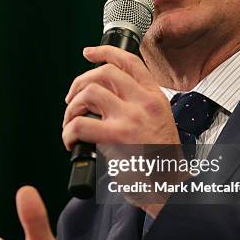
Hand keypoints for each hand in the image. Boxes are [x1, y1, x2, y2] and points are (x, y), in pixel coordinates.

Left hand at [63, 46, 182, 212]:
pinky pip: (80, 124)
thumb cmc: (161, 161)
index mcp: (155, 96)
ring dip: (72, 108)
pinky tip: (71, 141)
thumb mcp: (159, 122)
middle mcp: (145, 102)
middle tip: (72, 101)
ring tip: (71, 123)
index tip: (88, 53)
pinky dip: (68, 132)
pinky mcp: (118, 137)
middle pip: (104, 72)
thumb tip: (103, 97)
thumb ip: (138, 105)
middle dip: (79, 83)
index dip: (104, 52)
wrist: (171, 188)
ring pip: (90, 93)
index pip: (129, 61)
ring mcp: (132, 118)